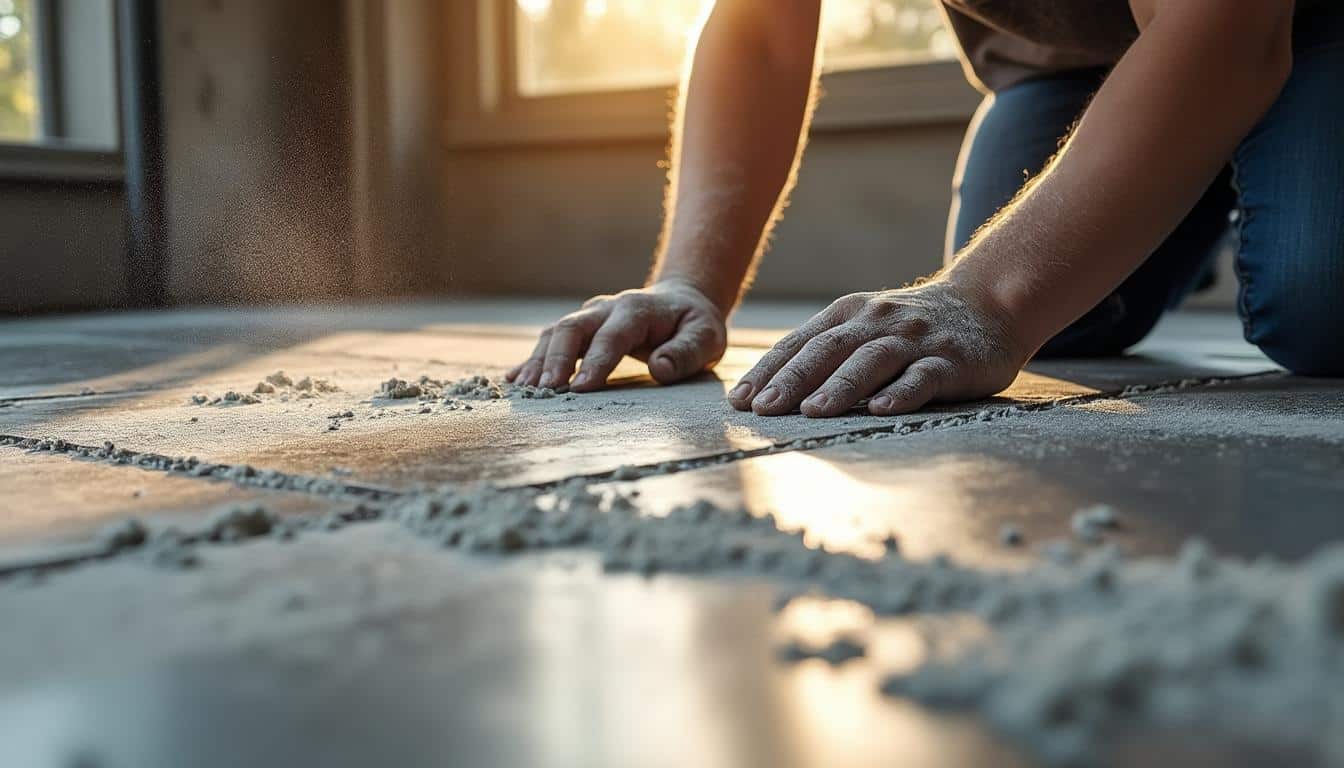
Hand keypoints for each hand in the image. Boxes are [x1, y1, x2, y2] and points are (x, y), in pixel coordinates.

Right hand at [507, 280, 727, 391]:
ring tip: (524, 389)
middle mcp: (607, 308)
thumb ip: (686, 353)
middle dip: (557, 359)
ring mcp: (590, 316)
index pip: (613, 336)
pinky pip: (550, 340)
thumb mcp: (706, 338)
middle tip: (546, 390)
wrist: (681, 302)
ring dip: (538, 360)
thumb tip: (659, 368)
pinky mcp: (580, 328)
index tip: (581, 388)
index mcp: (637, 310)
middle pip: (573, 329)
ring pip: (556, 333)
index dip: (596, 361)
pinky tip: (515, 380)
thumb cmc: (694, 326)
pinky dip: (532, 359)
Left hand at [727, 281, 1030, 416]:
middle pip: (827, 350)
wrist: (987, 304)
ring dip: (840, 386)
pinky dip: (901, 391)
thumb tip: (765, 392)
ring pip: (871, 360)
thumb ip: (822, 352)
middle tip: (764, 410)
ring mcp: (913, 340)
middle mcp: (876, 322)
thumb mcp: (863, 327)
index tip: (739, 401)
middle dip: (792, 380)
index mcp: (848, 315)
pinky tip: (881, 409)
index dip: (768, 371)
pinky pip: (922, 376)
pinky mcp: (949, 360)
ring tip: (813, 412)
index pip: (799, 344)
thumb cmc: (910, 328)